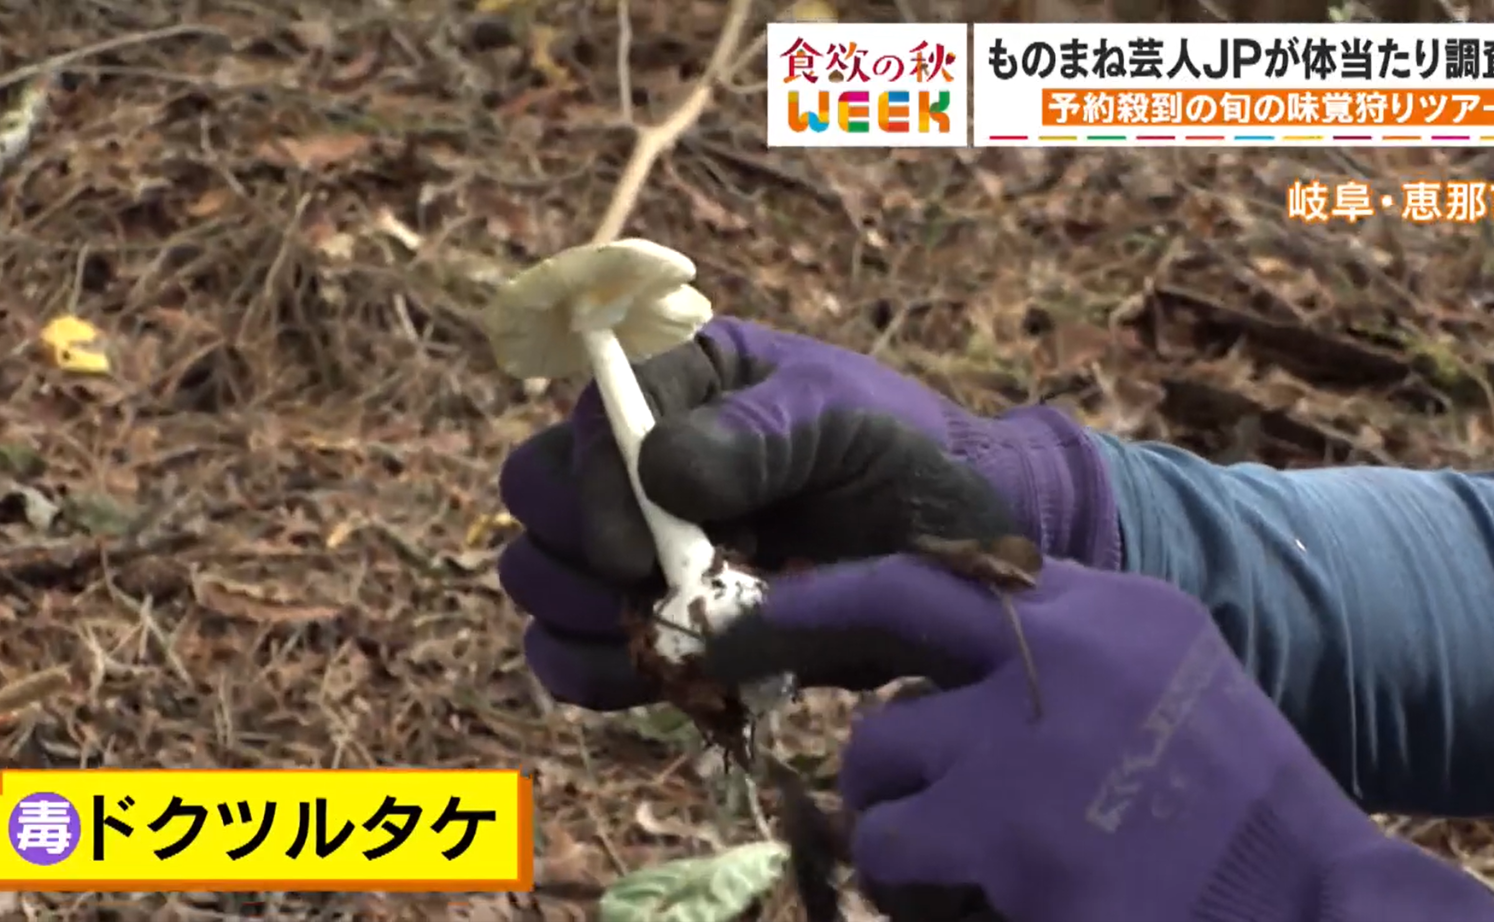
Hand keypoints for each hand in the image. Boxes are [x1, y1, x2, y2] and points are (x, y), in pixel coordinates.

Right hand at [497, 317, 1120, 708]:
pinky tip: (673, 673)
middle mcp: (638, 454)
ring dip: (592, 618)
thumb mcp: (847, 421)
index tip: (642, 557)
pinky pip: (571, 656)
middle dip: (585, 555)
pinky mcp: (653, 617)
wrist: (956, 549)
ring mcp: (637, 539)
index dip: (597, 492)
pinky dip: (602, 674)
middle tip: (664, 590)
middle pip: (537, 499)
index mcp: (677, 380)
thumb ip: (758, 434)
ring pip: (540, 579)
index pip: (587, 424)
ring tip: (682, 630)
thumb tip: (659, 471)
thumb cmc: (907, 458)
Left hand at [701, 558, 1493, 921]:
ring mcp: (1032, 737)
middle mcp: (1071, 647)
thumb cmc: (1246, 828)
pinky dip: (909, 883)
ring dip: (891, 815)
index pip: (966, 565)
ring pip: (876, 754)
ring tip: (951, 862)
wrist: (1319, 918)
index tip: (807, 593)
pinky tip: (972, 903)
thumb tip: (946, 660)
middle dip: (802, 614)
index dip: (874, 581)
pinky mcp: (1006, 832)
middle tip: (741, 637)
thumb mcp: (1174, 694)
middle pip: (897, 598)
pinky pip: (890, 846)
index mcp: (1118, 612)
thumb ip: (1074, 657)